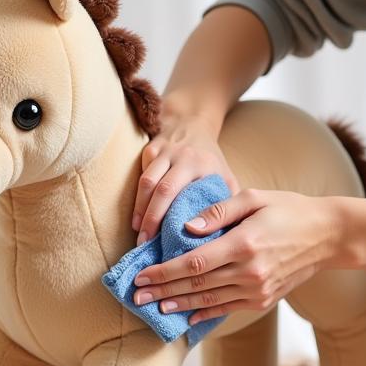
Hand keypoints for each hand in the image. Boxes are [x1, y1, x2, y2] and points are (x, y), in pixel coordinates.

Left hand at [130, 189, 344, 324]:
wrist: (327, 236)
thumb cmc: (288, 209)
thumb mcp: (254, 198)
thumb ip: (219, 213)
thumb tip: (187, 228)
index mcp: (244, 244)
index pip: (194, 263)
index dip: (164, 272)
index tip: (142, 275)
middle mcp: (250, 272)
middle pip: (196, 286)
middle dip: (162, 292)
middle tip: (136, 296)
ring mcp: (258, 289)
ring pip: (209, 302)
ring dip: (179, 305)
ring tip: (154, 307)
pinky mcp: (264, 300)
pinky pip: (228, 309)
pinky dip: (205, 314)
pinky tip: (186, 316)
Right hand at [132, 116, 240, 244]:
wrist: (193, 123)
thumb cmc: (211, 159)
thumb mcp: (226, 176)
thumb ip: (227, 202)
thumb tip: (224, 235)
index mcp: (201, 164)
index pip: (182, 193)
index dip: (172, 217)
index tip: (169, 240)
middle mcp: (181, 156)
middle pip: (161, 190)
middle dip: (151, 218)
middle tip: (146, 243)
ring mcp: (163, 152)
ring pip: (146, 182)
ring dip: (140, 210)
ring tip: (139, 234)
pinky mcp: (149, 150)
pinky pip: (140, 176)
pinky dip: (137, 199)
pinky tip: (137, 219)